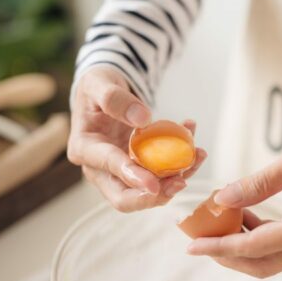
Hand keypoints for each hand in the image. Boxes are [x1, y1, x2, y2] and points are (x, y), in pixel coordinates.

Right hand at [67, 66, 206, 211]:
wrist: (103, 92)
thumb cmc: (96, 87)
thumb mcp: (98, 83)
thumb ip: (115, 99)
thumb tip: (143, 120)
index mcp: (83, 148)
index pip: (108, 167)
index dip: (131, 177)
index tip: (154, 184)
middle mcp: (98, 168)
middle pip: (123, 198)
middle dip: (153, 196)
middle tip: (180, 183)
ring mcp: (118, 173)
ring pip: (146, 191)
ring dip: (174, 180)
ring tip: (197, 156)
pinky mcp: (137, 170)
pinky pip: (160, 176)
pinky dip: (180, 167)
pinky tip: (196, 148)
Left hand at [187, 139, 281, 277]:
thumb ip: (259, 183)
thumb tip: (222, 199)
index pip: (255, 246)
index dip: (220, 248)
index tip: (192, 246)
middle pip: (261, 264)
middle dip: (226, 256)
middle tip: (199, 240)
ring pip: (272, 260)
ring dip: (241, 249)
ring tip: (217, 224)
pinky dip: (259, 240)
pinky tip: (244, 218)